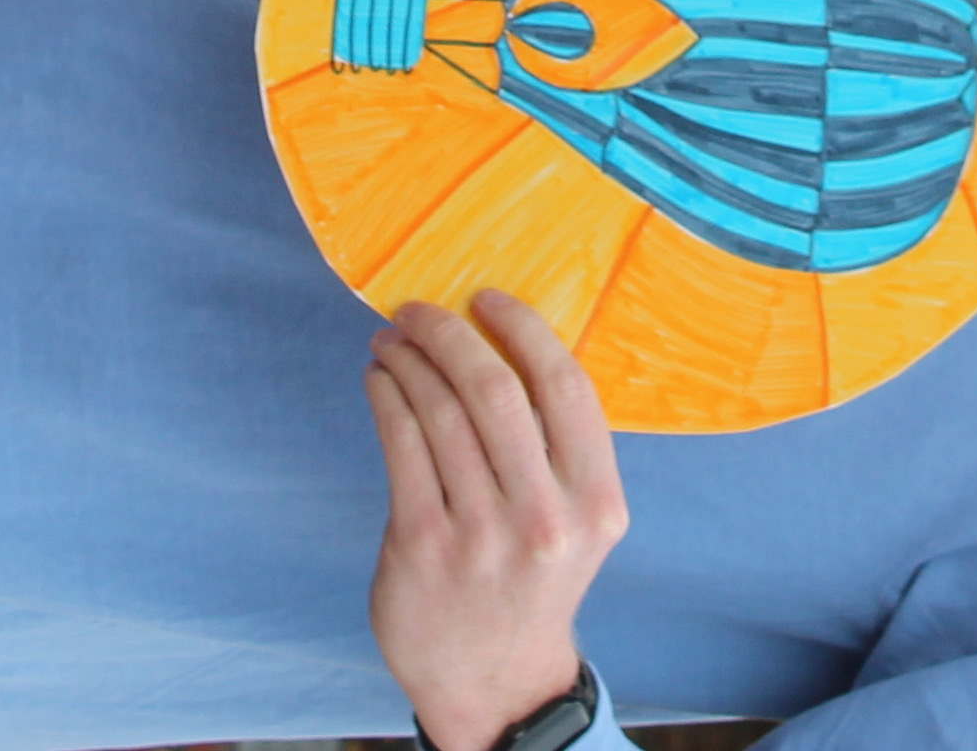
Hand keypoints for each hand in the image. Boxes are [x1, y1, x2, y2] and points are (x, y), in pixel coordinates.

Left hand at [364, 290, 625, 750]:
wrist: (493, 677)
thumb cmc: (532, 577)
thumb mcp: (576, 521)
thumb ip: (556, 446)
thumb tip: (501, 338)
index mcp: (596, 502)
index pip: (566, 387)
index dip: (523, 329)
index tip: (486, 298)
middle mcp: (544, 519)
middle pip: (494, 390)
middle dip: (449, 334)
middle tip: (418, 311)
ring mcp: (481, 536)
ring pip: (439, 412)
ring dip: (408, 361)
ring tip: (391, 342)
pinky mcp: (423, 545)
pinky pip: (401, 445)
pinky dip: (387, 398)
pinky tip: (380, 380)